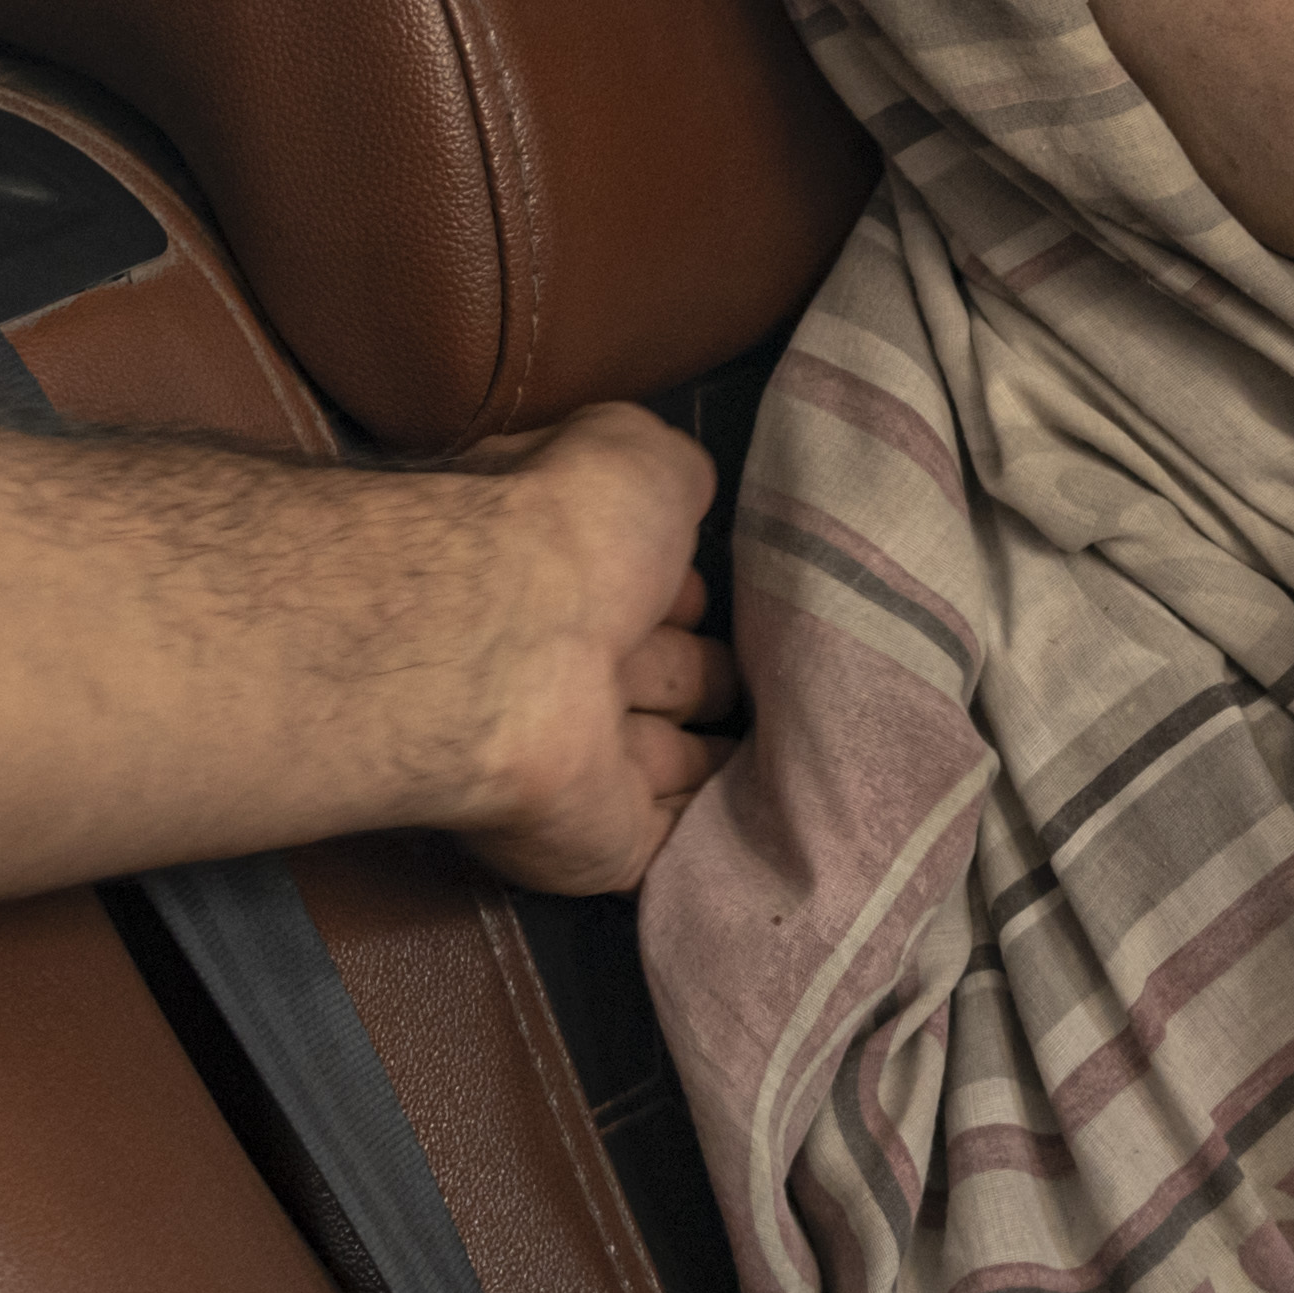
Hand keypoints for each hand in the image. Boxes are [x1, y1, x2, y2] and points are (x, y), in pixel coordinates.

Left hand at [433, 403, 745, 898]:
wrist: (513, 647)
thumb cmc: (567, 536)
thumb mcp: (630, 452)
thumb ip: (665, 472)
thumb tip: (684, 493)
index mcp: (566, 570)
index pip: (647, 590)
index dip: (685, 594)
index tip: (727, 601)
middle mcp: (568, 663)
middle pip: (667, 675)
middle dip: (707, 676)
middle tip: (758, 678)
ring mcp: (585, 760)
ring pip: (674, 760)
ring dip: (713, 757)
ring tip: (779, 749)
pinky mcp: (606, 840)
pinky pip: (678, 838)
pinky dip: (718, 827)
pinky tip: (769, 815)